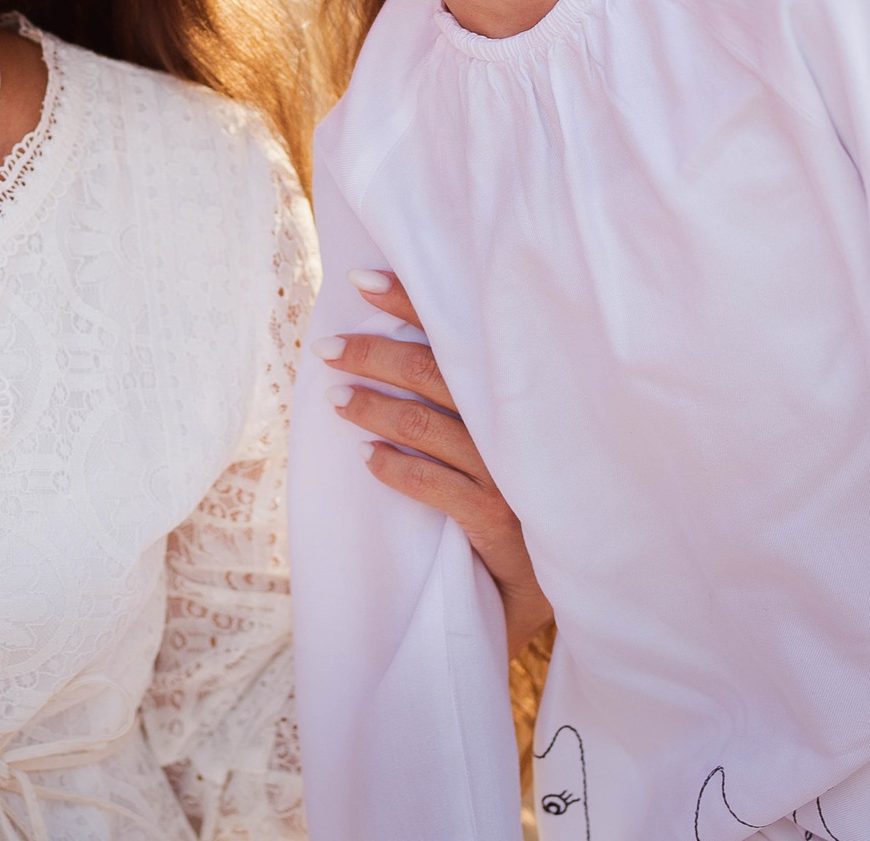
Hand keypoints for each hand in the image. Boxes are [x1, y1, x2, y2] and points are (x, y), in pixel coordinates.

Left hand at [321, 270, 553, 659]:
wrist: (542, 590)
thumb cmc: (508, 502)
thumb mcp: (487, 443)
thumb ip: (454, 396)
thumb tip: (384, 346)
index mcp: (515, 398)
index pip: (459, 335)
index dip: (412, 300)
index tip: (361, 279)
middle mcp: (518, 429)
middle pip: (435, 372)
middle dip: (375, 353)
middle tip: (328, 348)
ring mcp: (512, 477)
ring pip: (428, 426)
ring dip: (374, 408)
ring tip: (337, 401)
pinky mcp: (502, 525)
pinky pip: (440, 488)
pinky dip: (397, 469)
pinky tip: (368, 459)